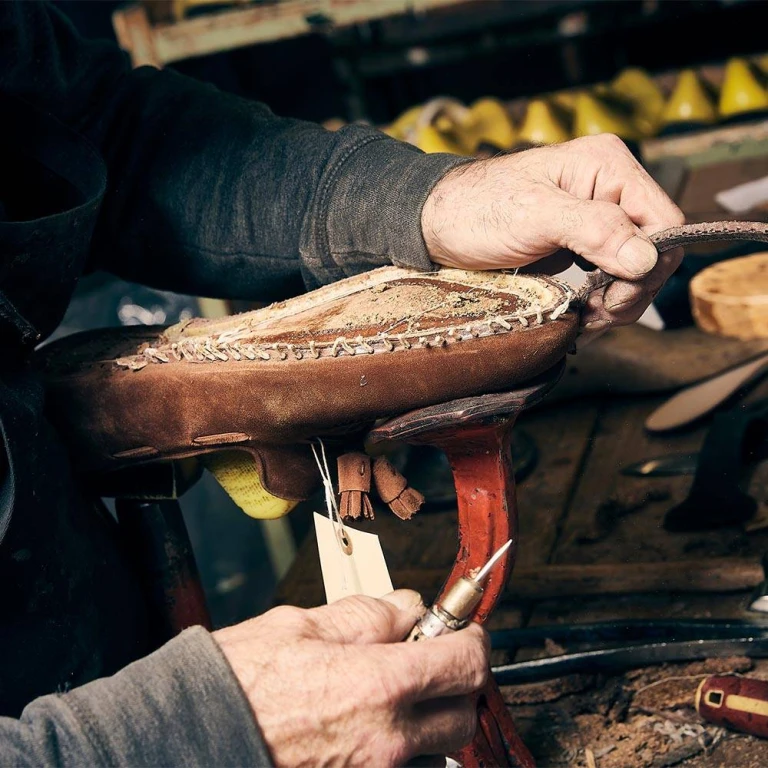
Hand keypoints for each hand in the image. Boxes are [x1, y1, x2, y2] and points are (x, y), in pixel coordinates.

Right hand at [214, 590, 488, 765]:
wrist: (192, 739)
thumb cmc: (238, 683)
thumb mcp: (302, 624)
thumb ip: (369, 614)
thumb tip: (409, 607)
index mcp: (379, 685)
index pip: (467, 662)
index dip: (471, 638)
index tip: (460, 629)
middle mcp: (388, 742)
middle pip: (465, 713)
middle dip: (456, 683)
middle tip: (426, 661)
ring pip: (439, 751)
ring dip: (429, 722)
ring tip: (389, 700)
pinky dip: (403, 752)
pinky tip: (367, 730)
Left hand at [421, 134, 684, 332]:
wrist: (435, 225)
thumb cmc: (475, 210)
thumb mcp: (533, 215)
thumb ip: (593, 230)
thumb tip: (645, 258)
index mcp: (607, 166)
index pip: (664, 220)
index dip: (650, 263)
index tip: (614, 296)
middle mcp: (609, 188)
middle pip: (654, 248)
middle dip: (632, 287)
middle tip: (598, 313)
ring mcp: (595, 217)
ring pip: (635, 268)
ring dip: (618, 299)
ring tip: (587, 316)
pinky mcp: (579, 243)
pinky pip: (609, 276)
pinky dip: (602, 299)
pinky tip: (582, 311)